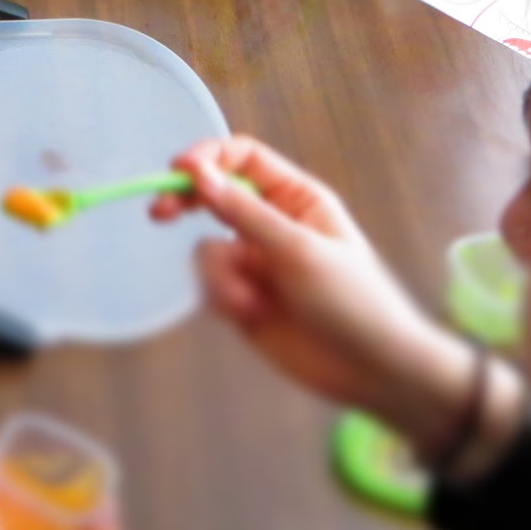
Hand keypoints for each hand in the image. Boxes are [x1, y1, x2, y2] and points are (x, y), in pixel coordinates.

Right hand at [149, 136, 488, 457]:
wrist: (371, 371)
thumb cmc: (352, 301)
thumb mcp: (299, 250)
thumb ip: (244, 212)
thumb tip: (198, 173)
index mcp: (296, 198)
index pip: (243, 158)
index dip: (208, 158)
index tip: (177, 172)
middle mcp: (272, 222)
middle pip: (214, 195)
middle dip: (186, 203)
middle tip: (159, 213)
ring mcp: (255, 260)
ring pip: (207, 248)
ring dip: (221, 276)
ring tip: (248, 303)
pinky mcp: (242, 296)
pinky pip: (210, 283)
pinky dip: (223, 297)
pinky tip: (252, 315)